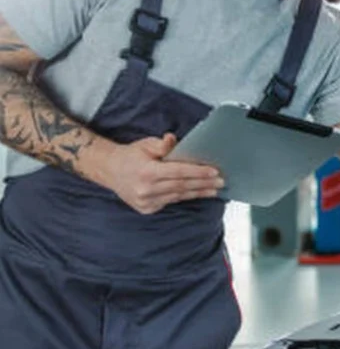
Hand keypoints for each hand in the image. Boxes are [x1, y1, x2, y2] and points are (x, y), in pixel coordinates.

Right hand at [100, 133, 223, 214]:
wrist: (109, 170)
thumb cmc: (131, 155)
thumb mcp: (145, 144)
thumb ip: (162, 144)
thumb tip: (174, 140)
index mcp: (146, 172)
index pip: (178, 172)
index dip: (198, 172)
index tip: (215, 172)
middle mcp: (146, 189)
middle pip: (182, 186)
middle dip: (203, 183)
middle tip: (221, 182)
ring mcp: (145, 201)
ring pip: (178, 196)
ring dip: (198, 192)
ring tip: (214, 189)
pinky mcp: (146, 208)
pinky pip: (170, 201)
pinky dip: (184, 197)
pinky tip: (197, 193)